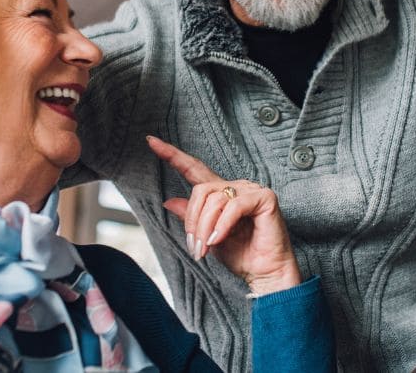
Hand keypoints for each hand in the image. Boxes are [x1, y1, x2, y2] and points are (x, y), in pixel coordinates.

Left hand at [147, 136, 301, 295]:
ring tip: (206, 248)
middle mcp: (236, 187)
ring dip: (205, 227)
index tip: (150, 141)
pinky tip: (219, 239)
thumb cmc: (241, 255)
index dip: (173, 155)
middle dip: (192, 220)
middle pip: (200, 190)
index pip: (194, 169)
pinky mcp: (265, 198)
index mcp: (221, 194)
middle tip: (195, 247)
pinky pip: (233, 206)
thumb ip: (192, 218)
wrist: (264, 273)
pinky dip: (222, 225)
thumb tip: (167, 201)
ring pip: (214, 199)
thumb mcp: (207, 237)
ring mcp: (251, 190)